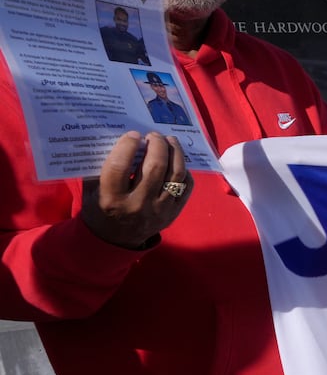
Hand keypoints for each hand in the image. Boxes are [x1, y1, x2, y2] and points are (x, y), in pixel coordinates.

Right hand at [80, 131, 190, 248]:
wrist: (115, 240)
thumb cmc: (100, 208)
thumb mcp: (92, 189)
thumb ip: (101, 167)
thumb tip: (118, 138)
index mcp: (111, 199)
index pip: (120, 166)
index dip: (128, 146)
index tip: (134, 134)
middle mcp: (138, 205)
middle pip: (155, 167)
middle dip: (157, 144)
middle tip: (154, 135)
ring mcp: (160, 210)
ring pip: (175, 174)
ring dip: (175, 152)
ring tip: (169, 141)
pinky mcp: (174, 213)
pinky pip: (186, 186)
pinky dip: (184, 170)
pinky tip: (177, 161)